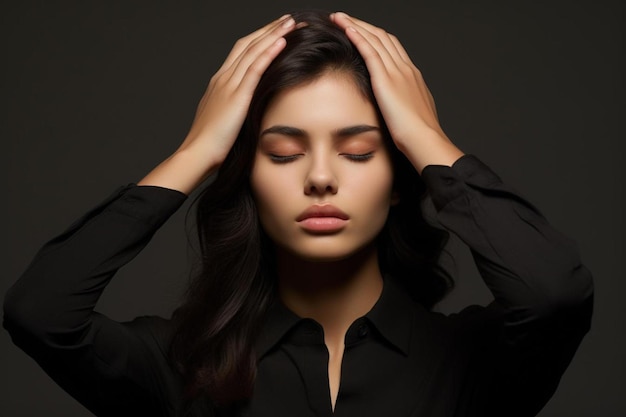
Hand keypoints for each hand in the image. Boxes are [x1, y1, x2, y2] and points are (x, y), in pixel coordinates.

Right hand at [138, 14, 296, 192]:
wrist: (197, 153)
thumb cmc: (210, 145)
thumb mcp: (225, 121)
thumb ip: (235, 110)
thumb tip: (249, 111)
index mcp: (220, 83)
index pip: (241, 51)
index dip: (259, 38)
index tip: (276, 31)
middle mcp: (223, 78)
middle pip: (248, 44)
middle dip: (269, 29)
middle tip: (288, 19)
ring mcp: (228, 85)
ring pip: (253, 51)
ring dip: (273, 34)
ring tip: (291, 23)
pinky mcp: (236, 96)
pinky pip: (255, 68)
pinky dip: (268, 52)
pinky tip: (282, 41)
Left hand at [330, 12, 462, 170]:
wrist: (424, 139)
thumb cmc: (418, 136)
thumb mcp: (411, 115)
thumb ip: (402, 106)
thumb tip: (395, 109)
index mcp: (411, 76)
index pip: (392, 47)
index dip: (375, 36)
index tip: (360, 30)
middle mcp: (405, 69)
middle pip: (382, 37)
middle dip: (362, 25)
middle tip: (344, 18)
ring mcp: (397, 72)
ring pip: (375, 39)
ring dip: (355, 25)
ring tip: (339, 18)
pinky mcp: (386, 79)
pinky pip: (370, 51)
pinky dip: (358, 37)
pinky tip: (347, 28)